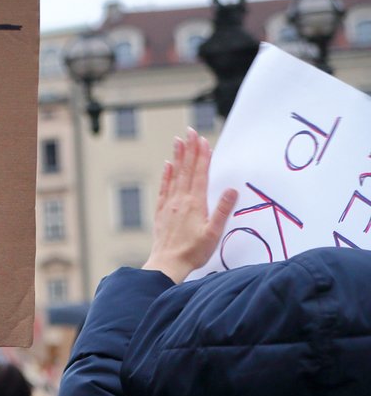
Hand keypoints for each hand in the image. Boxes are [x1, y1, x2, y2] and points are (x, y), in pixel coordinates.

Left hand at [142, 128, 238, 283]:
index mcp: (195, 204)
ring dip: (178, 157)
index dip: (202, 156)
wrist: (167, 264)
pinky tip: (167, 165)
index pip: (200, 174)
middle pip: (187, 170)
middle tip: (191, 131)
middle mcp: (180, 200)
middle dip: (190, 150)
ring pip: (174, 175)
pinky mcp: (162, 211)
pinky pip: (164, 188)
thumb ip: (223, 210)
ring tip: (178, 141)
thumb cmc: (193, 251)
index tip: (203, 140)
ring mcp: (170, 204)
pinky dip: (166, 175)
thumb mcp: (214, 233)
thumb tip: (232, 189)